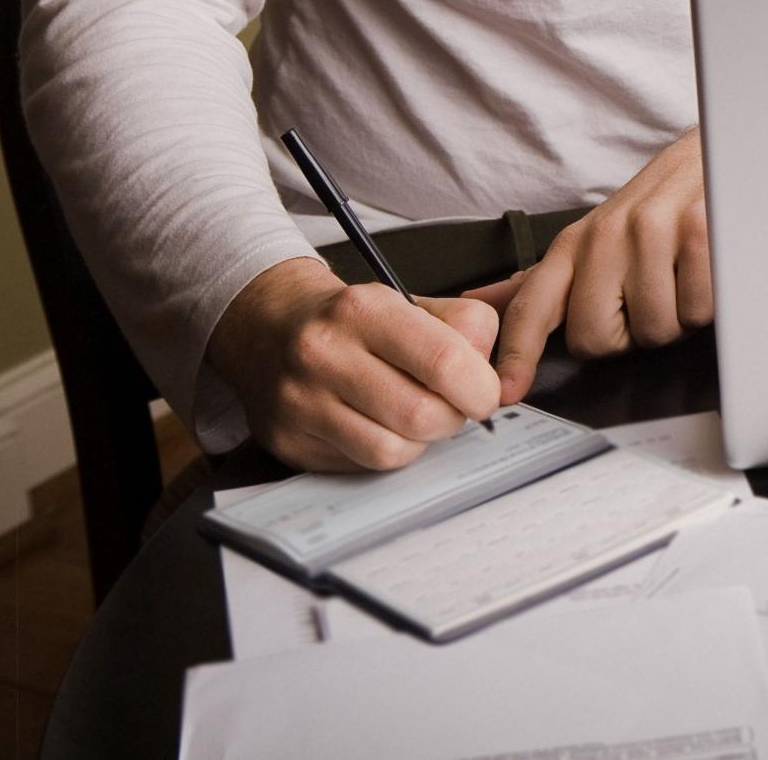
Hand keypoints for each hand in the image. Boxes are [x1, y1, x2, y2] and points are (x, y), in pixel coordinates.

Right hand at [208, 257, 501, 470]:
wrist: (272, 328)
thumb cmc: (353, 320)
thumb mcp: (412, 301)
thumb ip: (468, 327)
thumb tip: (495, 380)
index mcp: (364, 310)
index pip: (444, 361)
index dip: (479, 389)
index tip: (486, 395)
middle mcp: (324, 353)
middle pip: (421, 415)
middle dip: (451, 419)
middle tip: (450, 407)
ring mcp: (300, 402)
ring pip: (391, 451)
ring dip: (418, 442)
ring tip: (413, 417)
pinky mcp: (288, 441)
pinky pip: (359, 466)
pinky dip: (383, 452)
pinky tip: (378, 426)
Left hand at [465, 129, 712, 403]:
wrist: (719, 156)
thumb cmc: (658, 207)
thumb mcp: (594, 238)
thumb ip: (543, 279)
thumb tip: (481, 300)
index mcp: (576, 242)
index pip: (534, 305)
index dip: (517, 353)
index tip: (507, 391)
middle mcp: (606, 235)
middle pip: (596, 337)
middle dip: (629, 335)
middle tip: (649, 300)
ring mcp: (652, 231)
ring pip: (654, 330)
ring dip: (676, 319)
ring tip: (683, 280)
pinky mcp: (698, 231)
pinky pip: (696, 310)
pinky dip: (709, 303)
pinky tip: (708, 272)